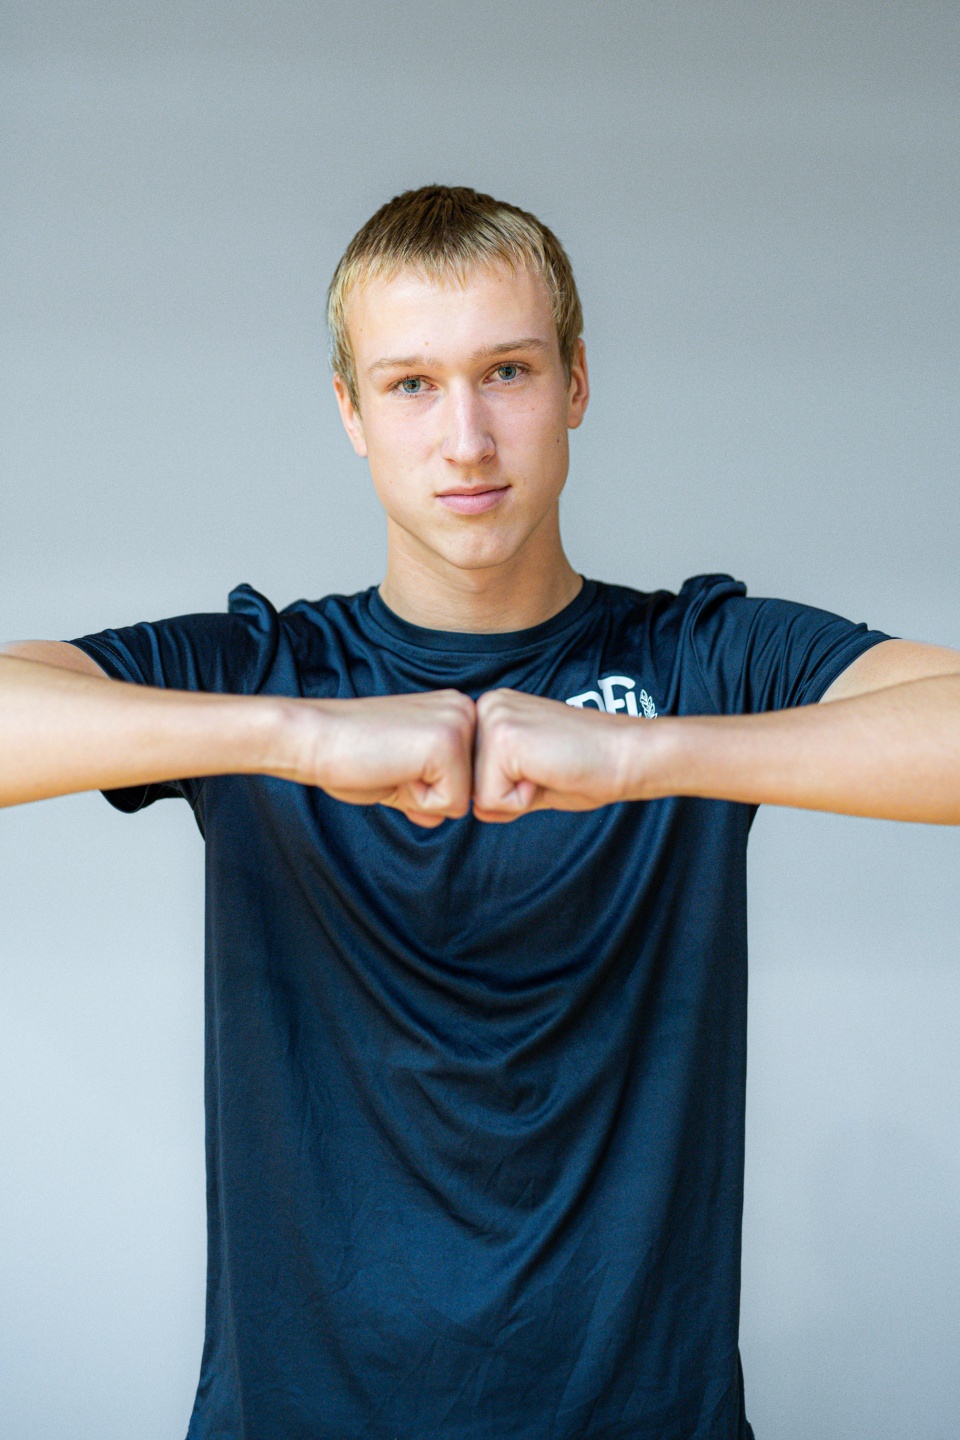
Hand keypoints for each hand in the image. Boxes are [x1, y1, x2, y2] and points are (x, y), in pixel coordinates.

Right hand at [294, 691, 475, 827]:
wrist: (313, 739)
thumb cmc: (350, 755)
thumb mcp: (404, 772)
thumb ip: (431, 788)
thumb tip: (445, 814)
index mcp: (456, 712)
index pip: (468, 779)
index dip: (426, 787)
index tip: (394, 759)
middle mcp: (465, 710)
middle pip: (471, 791)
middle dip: (428, 793)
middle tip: (391, 763)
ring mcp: (458, 725)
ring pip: (464, 800)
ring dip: (422, 797)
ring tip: (391, 764)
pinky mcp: (447, 744)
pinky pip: (451, 805)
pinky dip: (416, 801)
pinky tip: (392, 768)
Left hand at [472, 688, 649, 821]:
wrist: (627, 755)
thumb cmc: (588, 767)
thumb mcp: (530, 779)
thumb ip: (497, 789)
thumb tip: (471, 808)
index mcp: (494, 711)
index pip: (472, 773)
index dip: (509, 788)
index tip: (544, 766)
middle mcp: (487, 707)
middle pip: (469, 783)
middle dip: (508, 793)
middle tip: (548, 769)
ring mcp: (493, 719)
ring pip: (476, 794)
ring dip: (515, 797)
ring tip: (548, 769)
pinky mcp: (503, 739)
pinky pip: (490, 800)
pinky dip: (521, 802)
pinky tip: (548, 772)